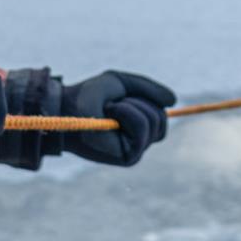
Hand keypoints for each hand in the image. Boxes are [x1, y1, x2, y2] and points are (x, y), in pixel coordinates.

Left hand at [0, 68, 176, 169]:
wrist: (66, 108)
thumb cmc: (89, 96)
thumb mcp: (121, 83)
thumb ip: (148, 89)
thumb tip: (174, 101)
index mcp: (138, 124)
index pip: (161, 114)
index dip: (147, 99)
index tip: (122, 95)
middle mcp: (139, 140)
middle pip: (161, 120)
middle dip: (140, 102)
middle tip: (114, 103)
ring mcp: (135, 149)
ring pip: (155, 123)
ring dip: (132, 107)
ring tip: (110, 109)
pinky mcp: (129, 157)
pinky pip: (144, 131)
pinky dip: (130, 115)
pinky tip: (112, 114)